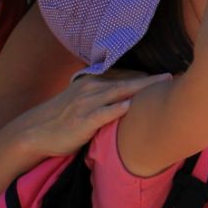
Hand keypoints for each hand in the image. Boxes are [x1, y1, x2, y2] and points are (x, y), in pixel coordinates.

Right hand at [12, 72, 170, 156]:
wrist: (35, 132)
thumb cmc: (62, 119)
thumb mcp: (83, 101)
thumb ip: (103, 97)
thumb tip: (128, 98)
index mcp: (93, 83)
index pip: (124, 76)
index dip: (146, 77)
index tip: (167, 75)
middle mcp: (91, 89)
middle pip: (127, 82)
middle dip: (150, 80)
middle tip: (172, 76)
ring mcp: (86, 104)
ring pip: (118, 93)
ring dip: (141, 89)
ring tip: (161, 87)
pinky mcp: (82, 121)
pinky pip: (102, 113)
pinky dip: (115, 109)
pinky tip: (129, 106)